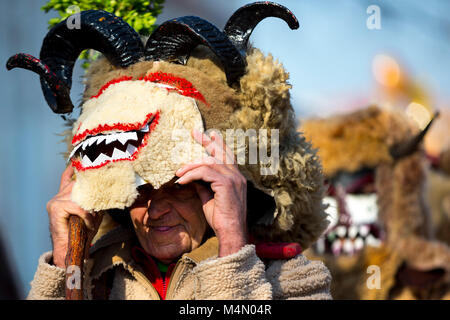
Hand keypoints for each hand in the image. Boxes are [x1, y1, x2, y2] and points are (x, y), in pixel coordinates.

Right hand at [46, 166, 101, 267]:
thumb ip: (98, 200)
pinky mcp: (56, 208)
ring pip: (79, 195)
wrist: (71, 250)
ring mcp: (55, 201)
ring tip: (93, 217)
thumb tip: (112, 189)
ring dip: (90, 207)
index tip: (80, 157)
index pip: (68, 176)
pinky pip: (77, 207)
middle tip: (102, 192)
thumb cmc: (83, 231)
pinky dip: (86, 215)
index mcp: (65, 195)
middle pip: (78, 183)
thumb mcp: (94, 212)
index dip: (75, 167)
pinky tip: (89, 223)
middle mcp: (59, 195)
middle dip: (92, 186)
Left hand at [175, 129, 247, 256]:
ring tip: (178, 173)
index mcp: (236, 179)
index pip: (226, 156)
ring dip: (191, 166)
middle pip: (221, 152)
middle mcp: (237, 176)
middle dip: (208, 141)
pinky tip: (181, 181)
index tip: (207, 135)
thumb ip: (203, 186)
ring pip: (209, 163)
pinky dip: (191, 175)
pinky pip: (205, 173)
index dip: (217, 144)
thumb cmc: (221, 220)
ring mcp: (233, 179)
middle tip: (194, 133)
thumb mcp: (209, 199)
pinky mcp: (226, 184)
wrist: (231, 233)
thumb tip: (192, 178)